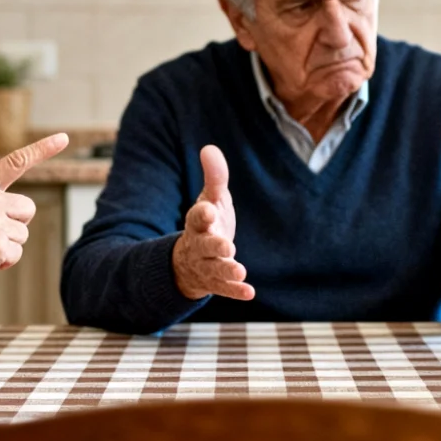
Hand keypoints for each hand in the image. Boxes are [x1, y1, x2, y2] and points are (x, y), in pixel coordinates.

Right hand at [171, 145, 253, 300]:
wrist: (190, 261)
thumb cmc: (207, 224)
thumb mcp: (211, 200)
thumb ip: (214, 177)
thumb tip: (210, 148)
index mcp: (198, 222)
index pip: (197, 217)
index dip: (202, 214)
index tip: (209, 209)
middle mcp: (199, 245)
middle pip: (204, 245)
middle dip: (214, 245)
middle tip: (227, 246)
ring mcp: (206, 265)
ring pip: (213, 269)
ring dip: (226, 270)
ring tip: (240, 271)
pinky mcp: (215, 283)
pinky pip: (224, 289)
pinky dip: (235, 291)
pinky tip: (249, 292)